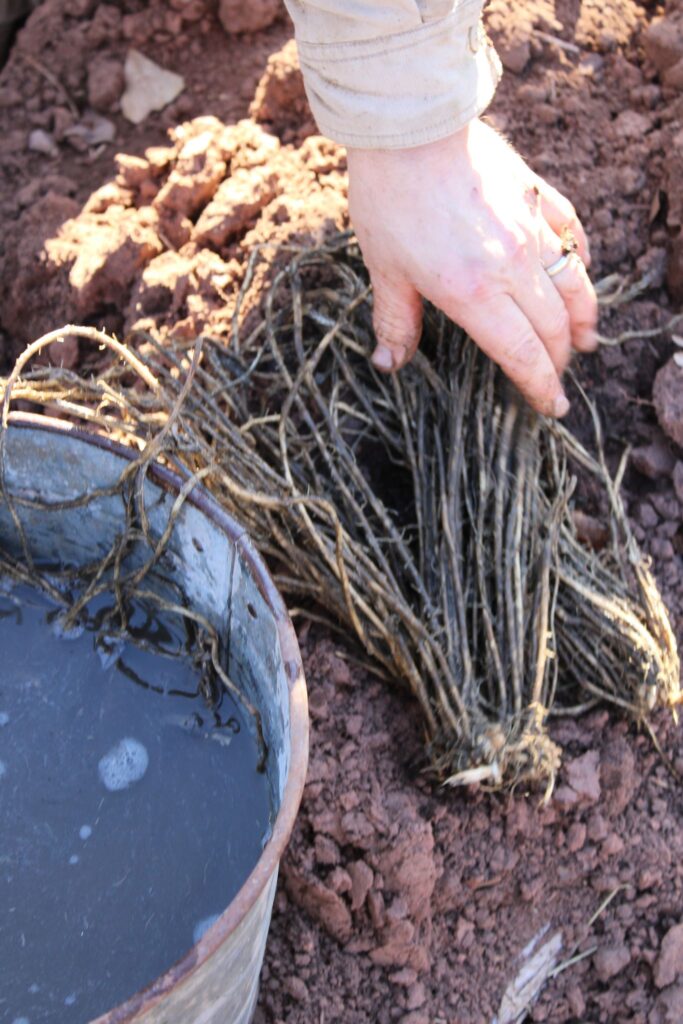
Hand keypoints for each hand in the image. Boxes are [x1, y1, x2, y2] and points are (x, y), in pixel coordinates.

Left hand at [346, 118, 597, 417]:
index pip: (522, 354)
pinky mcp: (537, 195)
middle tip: (559, 378)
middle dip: (559, 361)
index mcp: (473, 294)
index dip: (540, 386)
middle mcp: (512, 267)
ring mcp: (531, 229)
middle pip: (553, 327)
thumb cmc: (391, 200)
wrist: (411, 127)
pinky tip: (578, 272)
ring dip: (582, 319)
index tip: (551, 406)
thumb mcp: (385, 269)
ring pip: (574, 286)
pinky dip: (579, 262)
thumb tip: (388, 364)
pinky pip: (572, 235)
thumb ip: (395, 320)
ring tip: (585, 341)